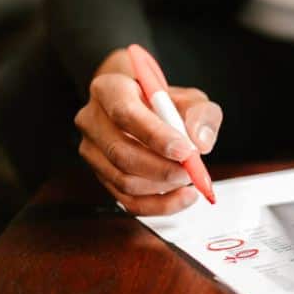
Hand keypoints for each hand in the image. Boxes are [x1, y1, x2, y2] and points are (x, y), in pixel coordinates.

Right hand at [74, 49, 222, 214]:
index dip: (156, 136)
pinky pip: (127, 201)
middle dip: (162, 168)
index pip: (125, 114)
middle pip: (120, 152)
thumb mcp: (190, 97)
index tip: (185, 151)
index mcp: (109, 89)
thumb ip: (201, 114)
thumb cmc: (165, 102)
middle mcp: (92, 120)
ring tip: (189, 178)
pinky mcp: (101, 176)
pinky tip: (181, 196)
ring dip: (162, 186)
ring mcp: (92, 151)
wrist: (146, 109)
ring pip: (123, 180)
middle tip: (191, 171)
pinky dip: (159, 204)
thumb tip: (200, 142)